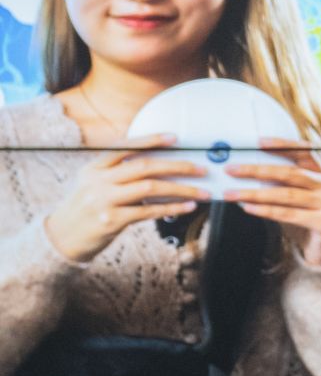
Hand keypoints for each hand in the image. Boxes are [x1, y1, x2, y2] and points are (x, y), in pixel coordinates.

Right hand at [42, 148, 209, 264]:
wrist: (62, 237)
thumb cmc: (87, 208)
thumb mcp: (95, 184)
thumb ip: (119, 174)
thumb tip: (163, 168)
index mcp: (94, 167)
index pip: (125, 147)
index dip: (151, 140)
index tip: (175, 138)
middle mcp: (98, 180)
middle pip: (144, 166)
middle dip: (177, 166)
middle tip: (201, 169)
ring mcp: (103, 200)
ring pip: (150, 188)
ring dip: (181, 189)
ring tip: (203, 192)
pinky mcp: (111, 220)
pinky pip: (148, 211)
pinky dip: (172, 208)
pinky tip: (188, 207)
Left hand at [221, 147, 320, 267]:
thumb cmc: (310, 221)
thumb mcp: (298, 200)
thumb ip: (282, 187)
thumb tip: (248, 178)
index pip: (305, 153)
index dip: (283, 145)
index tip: (258, 142)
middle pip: (291, 173)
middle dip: (258, 170)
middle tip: (232, 170)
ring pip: (287, 194)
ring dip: (255, 193)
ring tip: (232, 194)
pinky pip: (290, 215)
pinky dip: (266, 211)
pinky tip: (249, 208)